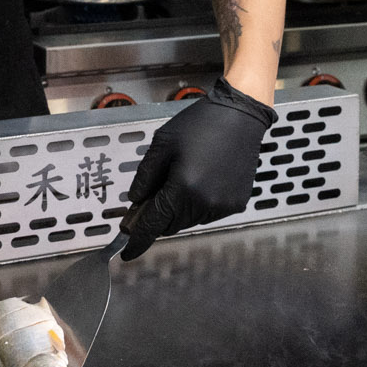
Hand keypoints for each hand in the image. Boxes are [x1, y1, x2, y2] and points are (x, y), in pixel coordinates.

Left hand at [120, 77, 276, 259]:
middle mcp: (205, 203)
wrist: (239, 115)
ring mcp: (223, 206)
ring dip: (179, 209)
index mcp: (183, 188)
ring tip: (184, 175)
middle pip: (170, 224)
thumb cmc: (201, 124)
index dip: (137, 240)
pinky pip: (207, 214)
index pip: (154, 224)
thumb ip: (145, 177)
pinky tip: (201, 179)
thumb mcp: (162, 144)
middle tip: (155, 191)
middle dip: (158, 214)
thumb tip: (135, 202)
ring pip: (188, 221)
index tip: (127, 251)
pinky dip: (198, 204)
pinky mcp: (236, 203)